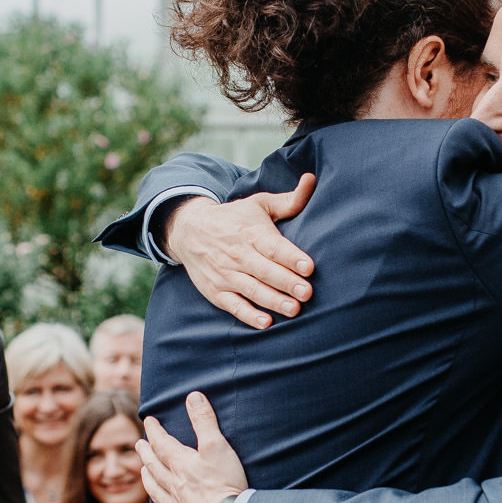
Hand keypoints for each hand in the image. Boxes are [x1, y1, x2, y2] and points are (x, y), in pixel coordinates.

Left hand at [138, 392, 250, 502]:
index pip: (161, 443)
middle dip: (145, 453)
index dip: (154, 430)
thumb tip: (192, 397)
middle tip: (139, 445)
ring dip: (148, 479)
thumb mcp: (217, 445)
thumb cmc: (224, 483)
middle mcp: (173, 485)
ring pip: (156, 491)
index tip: (148, 421)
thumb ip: (204, 421)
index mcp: (180, 464)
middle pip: (153, 467)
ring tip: (143, 472)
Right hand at [164, 177, 317, 328]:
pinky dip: (248, 315)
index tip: (309, 267)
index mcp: (251, 233)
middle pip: (265, 270)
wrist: (190, 230)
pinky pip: (233, 305)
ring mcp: (225, 274)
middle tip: (307, 293)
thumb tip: (311, 180)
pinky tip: (265, 322)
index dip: (291, 257)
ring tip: (294, 310)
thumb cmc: (234, 218)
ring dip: (273, 301)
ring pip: (252, 290)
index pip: (273, 246)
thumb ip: (289, 200)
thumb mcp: (259, 204)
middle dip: (286, 282)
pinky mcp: (216, 291)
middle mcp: (238, 254)